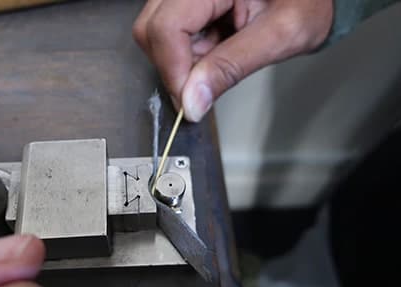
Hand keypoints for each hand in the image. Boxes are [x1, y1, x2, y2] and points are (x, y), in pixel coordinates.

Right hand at [133, 0, 332, 121]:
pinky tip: (215, 49)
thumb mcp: (280, 35)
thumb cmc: (307, 2)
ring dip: (181, 60)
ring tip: (218, 58)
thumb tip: (192, 101)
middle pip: (151, 29)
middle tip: (205, 83)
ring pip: (155, 33)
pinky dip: (187, 53)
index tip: (189, 103)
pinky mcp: (186, 3)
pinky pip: (168, 34)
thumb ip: (232, 66)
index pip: (167, 27)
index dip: (173, 70)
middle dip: (174, 66)